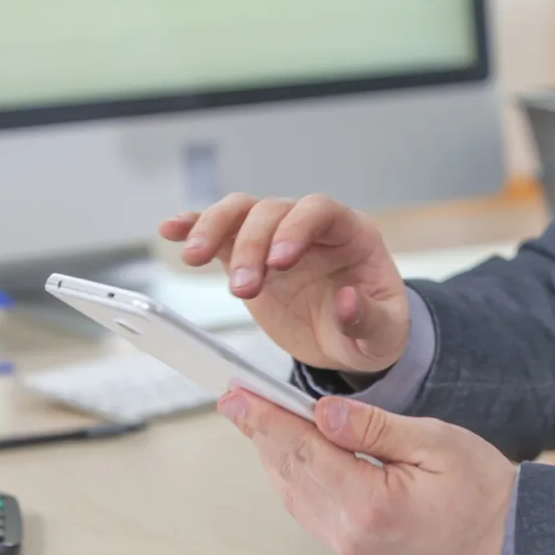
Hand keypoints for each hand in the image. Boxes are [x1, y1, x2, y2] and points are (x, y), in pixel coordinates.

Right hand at [158, 194, 408, 373]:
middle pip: (272, 211)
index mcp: (351, 234)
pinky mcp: (248, 256)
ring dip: (214, 229)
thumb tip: (345, 301)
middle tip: (242, 290)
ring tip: (194, 258)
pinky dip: (194, 226)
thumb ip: (367, 318)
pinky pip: (220, 233)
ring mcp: (276, 238)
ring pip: (241, 212)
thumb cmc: (373, 332)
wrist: (349, 343)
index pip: (319, 211)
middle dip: (251, 245)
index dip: (296, 228)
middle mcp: (311, 228)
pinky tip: (171, 230)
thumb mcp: (384, 335)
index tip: (278, 262)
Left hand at [217, 389, 516, 554]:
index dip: (264, 420)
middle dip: (261, 433)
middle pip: (290, 474)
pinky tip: (294, 456)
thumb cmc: (485, 493)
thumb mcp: (434, 441)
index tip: (235, 396)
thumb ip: (372, 427)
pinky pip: (313, 515)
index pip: (302, 451)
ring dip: (276, 457)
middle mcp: (352, 537)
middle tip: (237, 399)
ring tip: (259, 420)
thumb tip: (322, 412)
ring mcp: (352, 554)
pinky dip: (297, 481)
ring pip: (295, 497)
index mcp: (371, 505)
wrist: (512, 546)